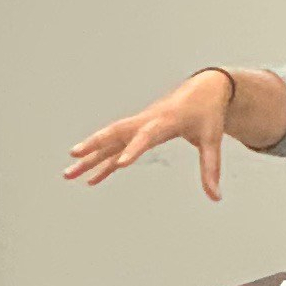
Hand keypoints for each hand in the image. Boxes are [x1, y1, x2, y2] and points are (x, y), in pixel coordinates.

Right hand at [66, 71, 232, 200]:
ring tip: (68, 173)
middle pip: (116, 133)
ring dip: (89, 155)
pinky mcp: (138, 131)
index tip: (120, 165)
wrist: (204, 88)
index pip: (146, 136)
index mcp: (165, 121)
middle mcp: (146, 121)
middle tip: (73, 156)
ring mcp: (139, 125)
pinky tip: (90, 179)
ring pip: (109, 140)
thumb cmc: (208, 113)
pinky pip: (116, 147)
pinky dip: (103, 161)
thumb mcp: (212, 140)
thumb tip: (216, 198)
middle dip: (94, 145)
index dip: (133, 149)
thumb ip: (211, 169)